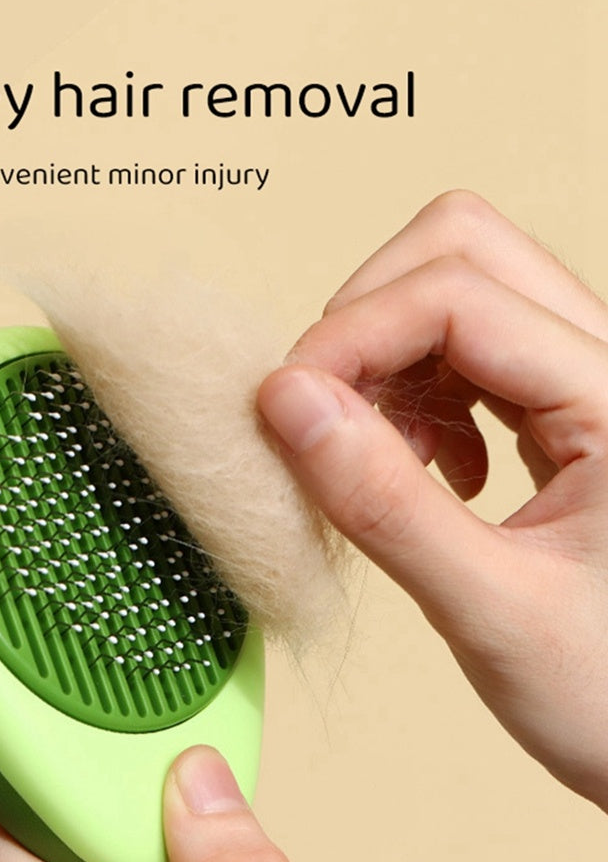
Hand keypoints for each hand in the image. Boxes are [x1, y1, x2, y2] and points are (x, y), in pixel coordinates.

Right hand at [257, 190, 607, 810]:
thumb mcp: (493, 611)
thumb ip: (384, 503)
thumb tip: (286, 403)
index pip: (457, 295)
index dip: (351, 338)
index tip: (284, 410)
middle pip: (466, 250)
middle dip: (369, 315)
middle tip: (326, 409)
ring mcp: (590, 384)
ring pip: (462, 292)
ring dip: (389, 356)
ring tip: (381, 454)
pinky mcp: (566, 412)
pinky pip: (471, 352)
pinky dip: (417, 391)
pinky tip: (430, 468)